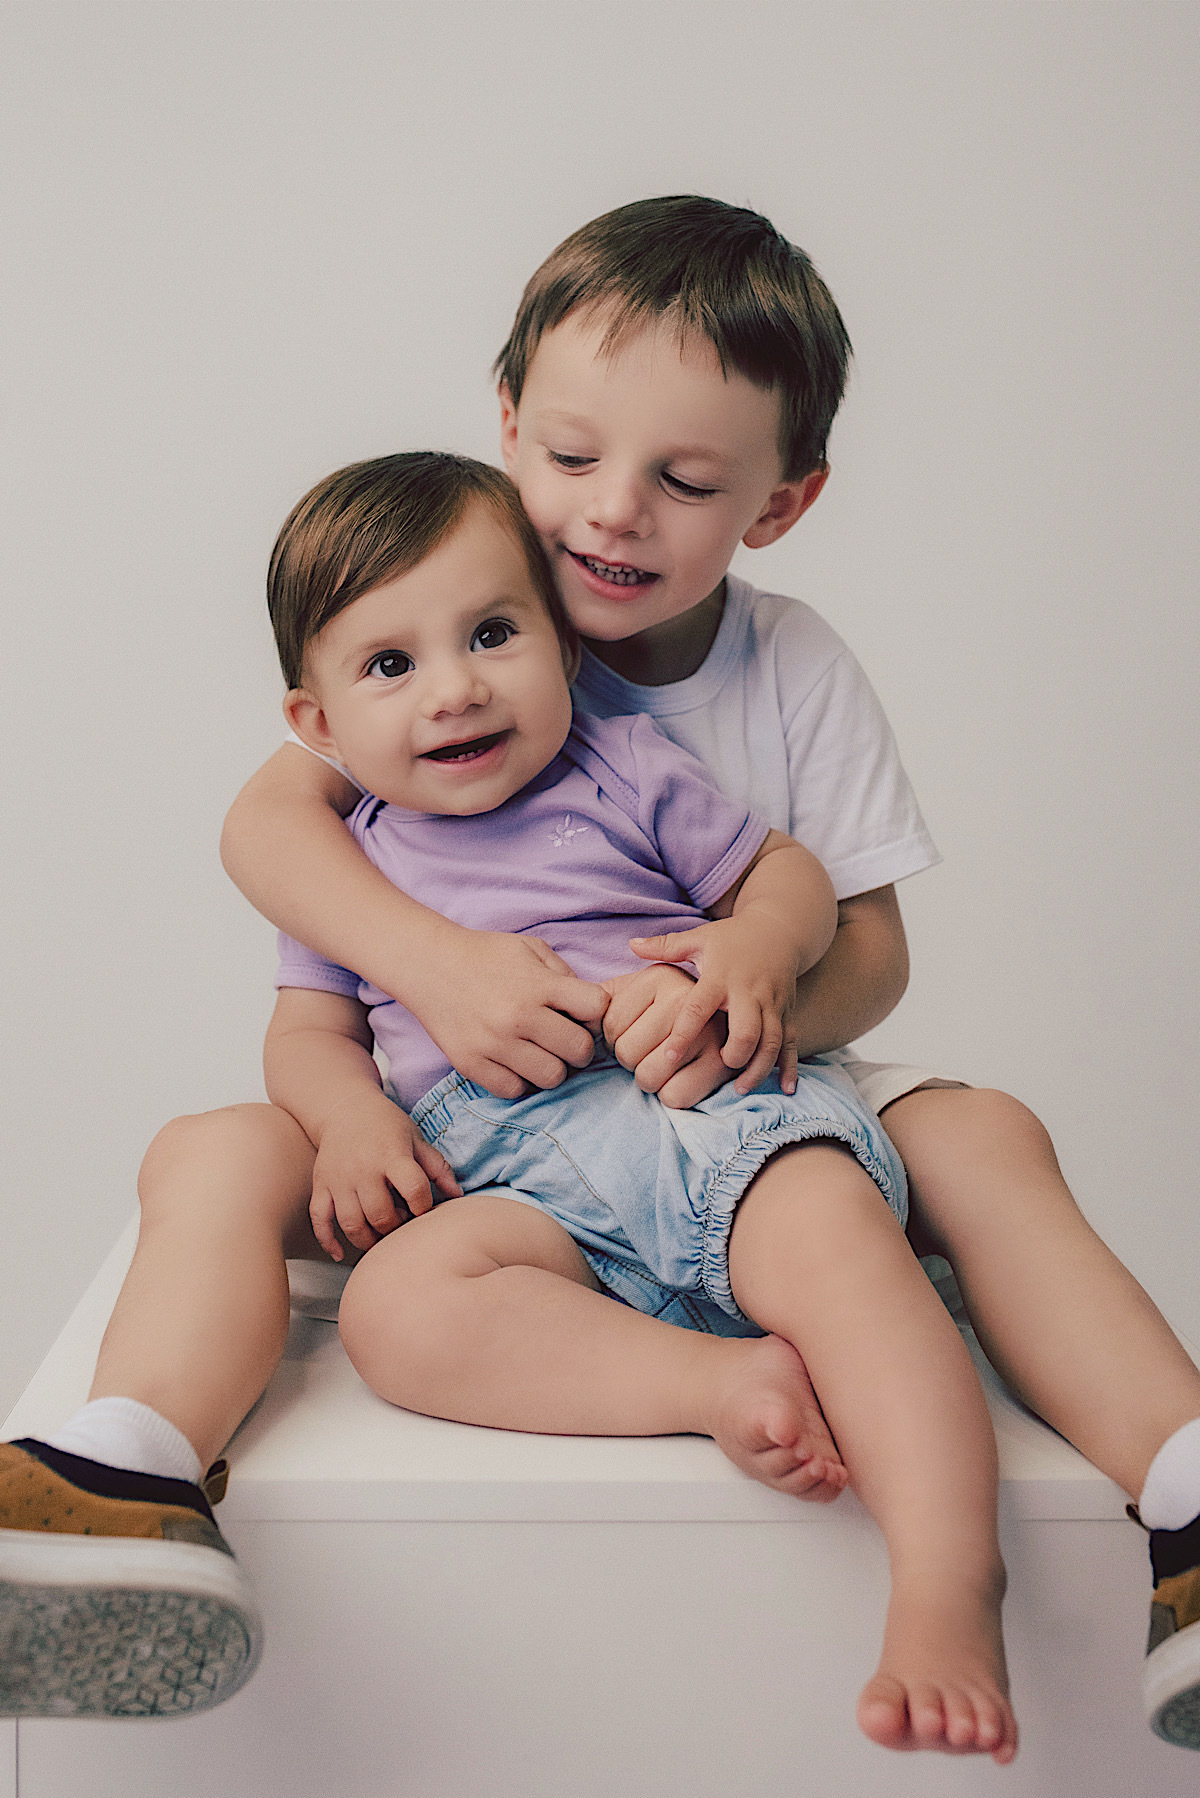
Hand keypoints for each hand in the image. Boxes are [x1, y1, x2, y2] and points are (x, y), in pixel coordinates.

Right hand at [309, 1090, 461, 1260]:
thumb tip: (458, 1196)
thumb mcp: (416, 1138)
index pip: (414, 1189)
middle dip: (396, 1228)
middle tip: (402, 1224)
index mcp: (391, 1155)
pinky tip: (340, 1254)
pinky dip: (327, 1240)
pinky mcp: (321, 1185)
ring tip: (381, 1235)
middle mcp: (363, 1169)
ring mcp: (339, 1179)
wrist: (345, 1107)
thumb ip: (437, 1167)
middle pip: (381, 1214)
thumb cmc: (386, 1124)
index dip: (424, 1207)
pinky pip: (319, 1219)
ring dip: (369, 1240)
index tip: (425, 1211)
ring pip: (351, 1224)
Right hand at [402, 927, 609, 1098]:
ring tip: (540, 1053)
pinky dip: (519, 1080)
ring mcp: (493, 1043)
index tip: (582, 1012)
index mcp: (538, 985)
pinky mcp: (470, 1064)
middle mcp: (518, 1016)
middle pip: (579, 1051)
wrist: (428, 964)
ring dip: (552, 1068)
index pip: (596, 1008)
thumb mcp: (530, 949)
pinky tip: (514, 1062)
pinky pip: (513, 1090)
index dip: (595, 1012)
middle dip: (579, 1047)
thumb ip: (564, 975)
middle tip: (564, 1040)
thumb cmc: (484, 955)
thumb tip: (591, 1008)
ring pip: (551, 1077)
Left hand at [601, 965, 732, 1109]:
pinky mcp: (722, 1063)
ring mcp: (707, 1030)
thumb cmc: (671, 1006)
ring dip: (649, 1080)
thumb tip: (568, 1013)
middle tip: (648, 1051)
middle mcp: (685, 998)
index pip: (609, 1026)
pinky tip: (681, 1077)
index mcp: (658, 976)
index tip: (633, 1032)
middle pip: (626, 1054)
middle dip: (630, 1060)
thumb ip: (602, 993)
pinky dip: (672, 1095)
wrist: (734, 1010)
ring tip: (663, 1064)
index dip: (612, 1039)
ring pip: (647, 1078)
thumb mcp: (639, 987)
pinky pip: (674, 1097)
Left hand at [627, 918, 802, 1095]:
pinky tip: (786, 1089)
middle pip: (746, 1031)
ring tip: (740, 1088)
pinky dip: (790, 1067)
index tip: (668, 1056)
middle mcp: (748, 992)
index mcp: (721, 977)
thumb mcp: (699, 938)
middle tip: (718, 1067)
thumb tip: (631, 945)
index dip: (684, 1032)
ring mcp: (772, 1003)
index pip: (699, 1007)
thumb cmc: (732, 938)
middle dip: (734, 1055)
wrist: (780, 930)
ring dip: (758, 1067)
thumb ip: (665, 946)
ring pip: (771, 1041)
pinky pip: (792, 1042)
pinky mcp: (787, 1011)